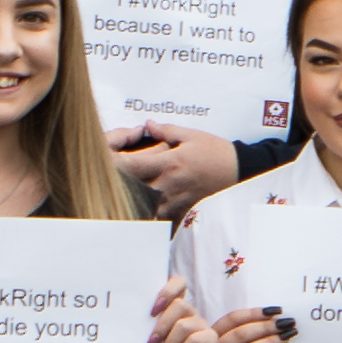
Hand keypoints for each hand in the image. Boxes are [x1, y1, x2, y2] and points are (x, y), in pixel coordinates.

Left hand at [109, 122, 237, 216]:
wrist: (240, 174)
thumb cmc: (216, 153)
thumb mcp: (192, 136)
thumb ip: (166, 131)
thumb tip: (146, 126)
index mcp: (169, 163)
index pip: (132, 166)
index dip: (113, 164)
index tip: (101, 161)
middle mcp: (168, 185)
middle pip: (132, 189)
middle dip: (117, 185)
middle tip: (104, 179)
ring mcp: (173, 201)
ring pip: (141, 206)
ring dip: (130, 199)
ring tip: (118, 194)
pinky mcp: (179, 212)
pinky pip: (156, 216)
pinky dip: (145, 211)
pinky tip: (138, 206)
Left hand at [144, 276, 216, 342]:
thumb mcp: (143, 339)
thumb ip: (143, 321)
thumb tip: (130, 308)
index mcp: (171, 308)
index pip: (178, 283)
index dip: (168, 290)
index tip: (151, 311)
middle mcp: (188, 313)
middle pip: (179, 305)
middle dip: (161, 326)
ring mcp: (201, 326)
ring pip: (184, 324)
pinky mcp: (210, 341)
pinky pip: (196, 338)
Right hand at [200, 306, 292, 342]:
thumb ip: (240, 336)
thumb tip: (271, 321)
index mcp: (210, 340)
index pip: (231, 320)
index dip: (254, 313)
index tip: (275, 311)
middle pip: (240, 334)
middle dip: (266, 327)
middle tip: (285, 324)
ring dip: (268, 342)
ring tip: (284, 338)